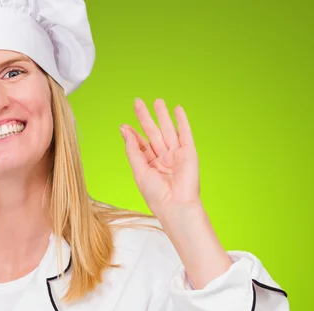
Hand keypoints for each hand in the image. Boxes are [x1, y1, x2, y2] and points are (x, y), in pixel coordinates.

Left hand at [120, 98, 200, 219]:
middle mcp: (163, 159)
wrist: (176, 206)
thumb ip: (132, 150)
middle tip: (137, 102)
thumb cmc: (157, 195)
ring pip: (168, 130)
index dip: (133, 134)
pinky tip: (178, 110)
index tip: (125, 125)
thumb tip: (125, 130)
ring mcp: (176, 155)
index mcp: (150, 165)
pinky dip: (182, 121)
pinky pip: (185, 133)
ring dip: (163, 115)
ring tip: (157, 101)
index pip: (141, 145)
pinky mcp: (189, 153)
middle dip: (145, 118)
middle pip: (153, 133)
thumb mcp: (139, 171)